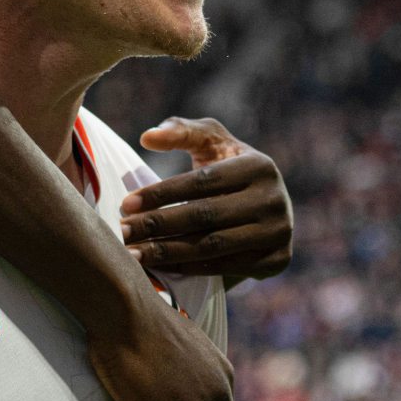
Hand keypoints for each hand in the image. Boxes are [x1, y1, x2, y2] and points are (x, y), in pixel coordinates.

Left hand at [120, 117, 292, 284]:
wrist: (266, 207)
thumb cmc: (228, 169)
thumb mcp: (211, 142)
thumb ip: (181, 131)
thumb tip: (148, 136)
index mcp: (260, 166)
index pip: (202, 182)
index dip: (162, 193)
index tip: (126, 204)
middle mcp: (274, 200)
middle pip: (204, 216)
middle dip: (158, 225)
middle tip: (123, 232)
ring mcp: (278, 233)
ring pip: (212, 246)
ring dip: (166, 252)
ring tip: (132, 254)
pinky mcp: (276, 261)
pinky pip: (223, 267)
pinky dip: (187, 268)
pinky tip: (158, 268)